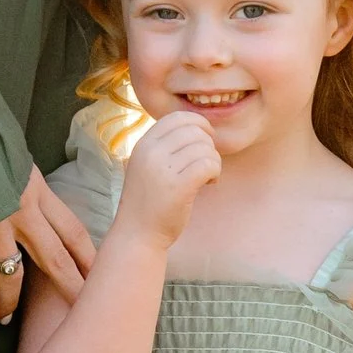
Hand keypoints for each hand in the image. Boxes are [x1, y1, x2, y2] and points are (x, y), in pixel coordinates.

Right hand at [0, 165, 97, 324]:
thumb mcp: (10, 151)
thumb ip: (20, 177)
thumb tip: (23, 188)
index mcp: (36, 189)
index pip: (74, 232)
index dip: (90, 259)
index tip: (102, 277)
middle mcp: (21, 210)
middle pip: (55, 260)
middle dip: (70, 290)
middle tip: (80, 314)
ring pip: (9, 273)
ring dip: (8, 301)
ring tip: (4, 320)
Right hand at [114, 113, 220, 247]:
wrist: (137, 235)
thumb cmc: (148, 202)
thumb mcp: (147, 165)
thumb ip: (165, 146)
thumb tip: (200, 128)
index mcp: (143, 144)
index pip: (177, 117)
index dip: (198, 124)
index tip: (206, 140)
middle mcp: (150, 152)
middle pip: (194, 130)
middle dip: (209, 145)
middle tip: (206, 164)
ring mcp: (162, 169)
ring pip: (204, 148)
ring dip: (214, 161)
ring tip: (206, 178)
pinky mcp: (177, 186)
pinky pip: (208, 164)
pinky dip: (215, 172)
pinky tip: (209, 184)